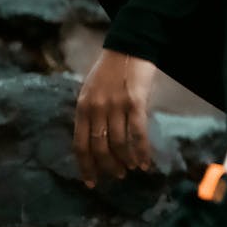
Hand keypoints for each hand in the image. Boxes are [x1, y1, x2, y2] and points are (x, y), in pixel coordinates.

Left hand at [73, 49, 156, 187]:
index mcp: (83, 106)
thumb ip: (90, 112)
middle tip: (117, 175)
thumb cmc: (111, 68)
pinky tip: (146, 162)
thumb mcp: (91, 89)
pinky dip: (142, 152)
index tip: (91, 181)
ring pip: (119, 144)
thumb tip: (94, 140)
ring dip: (126, 161)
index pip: (80, 144)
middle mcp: (96, 108)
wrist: (129, 44)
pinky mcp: (135, 102)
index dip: (85, 166)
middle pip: (99, 148)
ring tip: (132, 169)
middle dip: (108, 166)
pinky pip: (138, 134)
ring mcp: (115, 105)